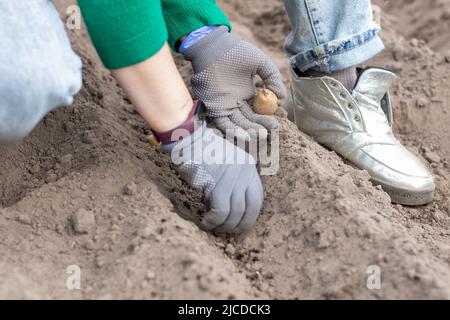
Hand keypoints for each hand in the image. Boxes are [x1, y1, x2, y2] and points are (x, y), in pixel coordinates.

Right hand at [162, 122, 263, 233]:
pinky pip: (220, 211)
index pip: (258, 197)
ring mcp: (233, 177)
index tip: (238, 223)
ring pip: (236, 212)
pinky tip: (205, 223)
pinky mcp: (218, 183)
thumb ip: (232, 181)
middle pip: (252, 207)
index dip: (249, 214)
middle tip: (228, 231)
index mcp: (249, 166)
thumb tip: (230, 209)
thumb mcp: (224, 164)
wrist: (186, 139)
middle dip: (241, 224)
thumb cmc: (200, 153)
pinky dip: (213, 221)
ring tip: (213, 227)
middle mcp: (245, 171)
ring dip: (225, 225)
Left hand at [184, 26, 285, 142]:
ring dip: (249, 131)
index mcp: (246, 94)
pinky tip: (245, 136)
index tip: (277, 124)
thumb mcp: (261, 63)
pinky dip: (233, 131)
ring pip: (237, 124)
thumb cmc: (236, 51)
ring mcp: (224, 106)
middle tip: (272, 130)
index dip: (267, 119)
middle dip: (261, 127)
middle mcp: (235, 103)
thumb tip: (281, 98)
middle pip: (249, 120)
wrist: (214, 46)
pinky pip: (223, 123)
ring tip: (261, 135)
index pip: (258, 111)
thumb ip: (273, 78)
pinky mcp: (213, 108)